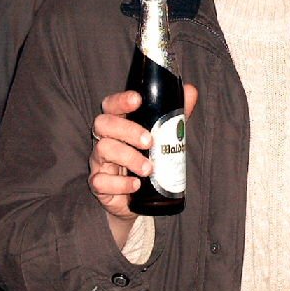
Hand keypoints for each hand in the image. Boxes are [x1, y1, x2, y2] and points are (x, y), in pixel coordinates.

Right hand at [89, 85, 197, 226]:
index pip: (111, 105)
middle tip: (150, 141)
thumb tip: (191, 91)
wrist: (137, 199)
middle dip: (127, 130)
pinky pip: (100, 181)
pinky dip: (120, 183)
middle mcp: (104, 139)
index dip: (121, 100)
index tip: (138, 100)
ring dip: (128, 158)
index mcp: (118, 124)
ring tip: (149, 168)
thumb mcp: (163, 137)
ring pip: (103, 149)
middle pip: (103, 124)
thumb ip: (175, 116)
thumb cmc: (147, 159)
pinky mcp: (98, 185)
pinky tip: (135, 185)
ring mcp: (99, 162)